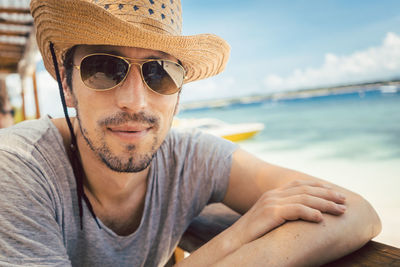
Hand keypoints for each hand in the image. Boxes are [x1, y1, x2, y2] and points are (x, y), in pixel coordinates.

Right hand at [231, 180, 346, 244]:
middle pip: (306, 189)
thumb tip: (303, 218)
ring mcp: (272, 202)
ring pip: (304, 198)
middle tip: (344, 202)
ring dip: (325, 204)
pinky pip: (296, 210)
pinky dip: (310, 212)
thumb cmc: (254, 234)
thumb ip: (284, 213)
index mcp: (274, 194)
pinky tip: (321, 218)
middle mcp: (273, 194)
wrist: (235, 241)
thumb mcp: (270, 219)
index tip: (336, 193)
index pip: (300, 184)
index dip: (319, 187)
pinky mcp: (271, 212)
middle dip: (327, 194)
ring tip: (340, 211)